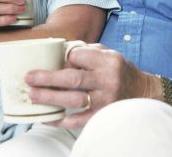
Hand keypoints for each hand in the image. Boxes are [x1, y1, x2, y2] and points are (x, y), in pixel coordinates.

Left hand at [25, 44, 161, 128]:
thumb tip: (62, 51)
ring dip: (50, 98)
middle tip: (29, 78)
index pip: (79, 56)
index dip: (63, 57)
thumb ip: (88, 51)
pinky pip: (79, 120)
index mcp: (108, 60)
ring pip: (73, 99)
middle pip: (72, 78)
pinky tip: (47, 117)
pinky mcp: (103, 115)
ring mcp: (105, 100)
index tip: (53, 60)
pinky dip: (61, 120)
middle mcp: (107, 79)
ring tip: (32, 95)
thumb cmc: (119, 69)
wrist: (143, 92)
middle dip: (47, 78)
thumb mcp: (109, 53)